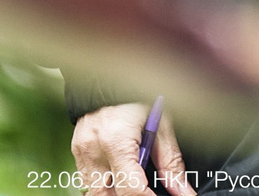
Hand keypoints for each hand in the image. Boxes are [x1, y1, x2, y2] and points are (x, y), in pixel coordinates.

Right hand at [73, 103, 187, 189]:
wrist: (112, 75)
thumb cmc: (138, 93)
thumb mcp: (162, 123)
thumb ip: (170, 161)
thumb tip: (182, 190)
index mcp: (116, 140)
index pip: (130, 189)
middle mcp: (94, 149)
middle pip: (108, 195)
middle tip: (148, 191)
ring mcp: (82, 151)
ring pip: (95, 192)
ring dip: (115, 192)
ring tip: (135, 184)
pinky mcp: (77, 151)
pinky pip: (88, 180)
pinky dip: (105, 184)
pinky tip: (120, 177)